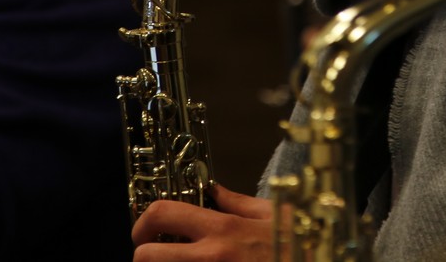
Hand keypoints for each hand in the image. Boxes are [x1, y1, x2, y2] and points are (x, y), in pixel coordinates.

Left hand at [132, 184, 277, 260]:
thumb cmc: (302, 245)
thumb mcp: (275, 215)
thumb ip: (239, 203)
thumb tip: (215, 191)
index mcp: (224, 229)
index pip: (163, 214)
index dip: (143, 221)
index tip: (145, 230)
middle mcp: (211, 258)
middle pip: (146, 257)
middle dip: (144, 255)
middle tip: (156, 253)